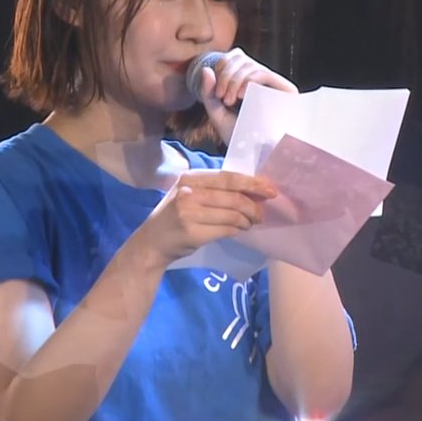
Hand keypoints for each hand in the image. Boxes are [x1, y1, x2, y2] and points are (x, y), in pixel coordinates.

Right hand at [130, 170, 277, 269]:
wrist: (151, 243)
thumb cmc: (174, 216)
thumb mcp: (188, 194)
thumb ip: (213, 190)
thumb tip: (252, 190)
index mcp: (190, 178)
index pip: (228, 177)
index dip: (252, 183)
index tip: (270, 190)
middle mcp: (188, 193)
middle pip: (234, 197)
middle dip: (254, 206)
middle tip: (261, 214)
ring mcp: (189, 213)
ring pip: (232, 214)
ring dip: (247, 220)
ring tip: (249, 223)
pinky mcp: (193, 233)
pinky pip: (226, 230)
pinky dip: (237, 230)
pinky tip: (239, 230)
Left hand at [198, 47, 297, 142]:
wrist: (255, 157)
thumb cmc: (238, 138)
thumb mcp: (217, 114)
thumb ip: (208, 94)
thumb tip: (205, 68)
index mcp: (248, 82)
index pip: (235, 57)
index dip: (221, 67)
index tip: (216, 93)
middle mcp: (263, 80)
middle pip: (241, 57)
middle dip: (225, 75)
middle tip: (221, 97)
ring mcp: (275, 85)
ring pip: (250, 65)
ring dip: (233, 81)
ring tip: (230, 101)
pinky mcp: (286, 90)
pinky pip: (263, 73)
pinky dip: (247, 81)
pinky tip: (241, 96)